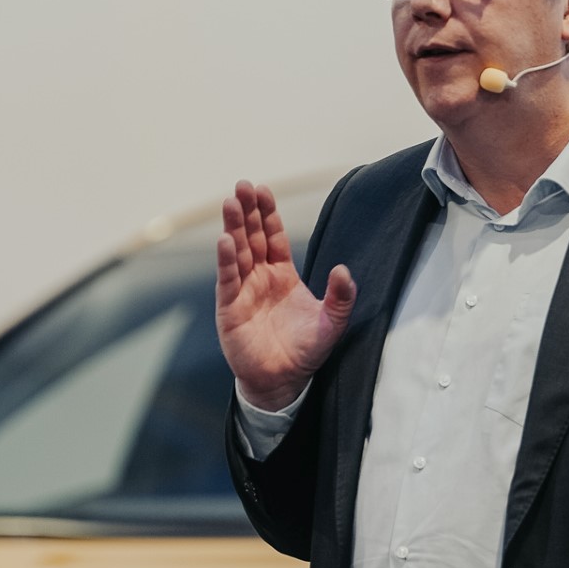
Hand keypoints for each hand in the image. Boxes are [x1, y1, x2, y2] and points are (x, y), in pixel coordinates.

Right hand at [216, 181, 356, 409]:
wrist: (284, 381)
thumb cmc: (305, 351)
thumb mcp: (333, 323)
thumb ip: (341, 297)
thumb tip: (343, 271)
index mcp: (282, 274)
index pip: (273, 236)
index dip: (268, 213)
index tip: (263, 190)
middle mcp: (259, 277)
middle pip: (251, 237)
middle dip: (247, 211)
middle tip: (242, 186)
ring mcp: (243, 291)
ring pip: (237, 252)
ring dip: (233, 227)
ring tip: (231, 203)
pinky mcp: (229, 308)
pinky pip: (227, 279)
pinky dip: (226, 260)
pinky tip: (225, 241)